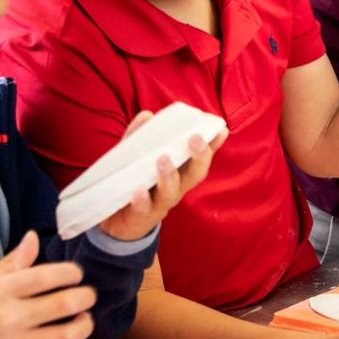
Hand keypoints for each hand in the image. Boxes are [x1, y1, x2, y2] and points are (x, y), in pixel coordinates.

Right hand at [0, 231, 96, 338]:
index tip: (76, 275)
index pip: (47, 276)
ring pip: (66, 336)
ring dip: (83, 325)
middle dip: (85, 297)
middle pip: (64, 304)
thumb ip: (14, 262)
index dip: (71, 273)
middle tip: (87, 296)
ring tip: (83, 319)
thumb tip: (34, 237)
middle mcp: (10, 318)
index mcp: (2, 291)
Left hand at [96, 113, 226, 241]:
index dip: (212, 145)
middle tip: (195, 138)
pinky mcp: (142, 216)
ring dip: (169, 175)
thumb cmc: (134, 185)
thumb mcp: (137, 159)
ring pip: (171, 192)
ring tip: (163, 159)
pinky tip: (138, 191)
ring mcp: (160, 203)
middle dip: (199, 157)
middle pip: (195, 175)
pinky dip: (142, 200)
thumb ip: (142, 138)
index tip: (220, 128)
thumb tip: (147, 115)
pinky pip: (143, 209)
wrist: (118, 224)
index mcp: (179, 173)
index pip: (200, 157)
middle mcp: (176, 188)